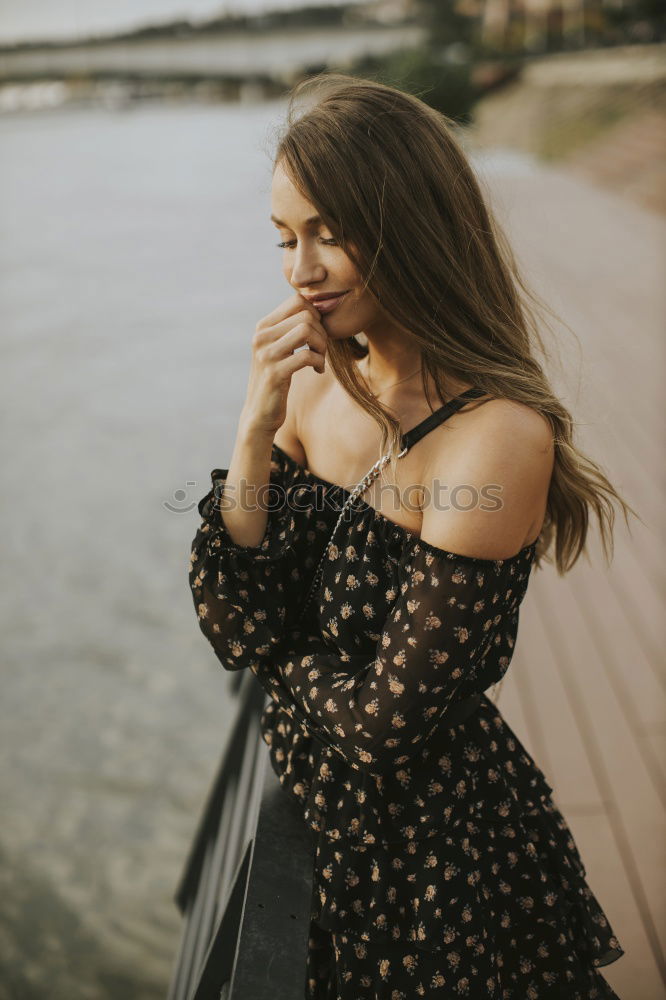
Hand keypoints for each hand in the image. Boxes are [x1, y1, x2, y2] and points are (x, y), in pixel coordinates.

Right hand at [241, 292, 327, 436]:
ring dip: (322, 346)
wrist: (261, 413)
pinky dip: (319, 363)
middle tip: (321, 350)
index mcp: (263, 327)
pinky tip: (318, 371)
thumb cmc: (276, 378)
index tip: (317, 334)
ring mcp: (266, 354)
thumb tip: (316, 306)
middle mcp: (261, 337)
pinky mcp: (274, 373)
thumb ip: (290, 328)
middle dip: (322, 332)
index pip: (297, 300)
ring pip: (306, 331)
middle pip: (306, 315)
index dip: (316, 314)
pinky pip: (307, 356)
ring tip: (320, 359)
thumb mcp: (279, 349)